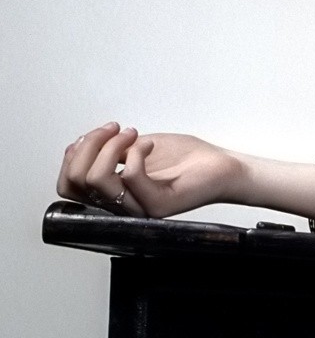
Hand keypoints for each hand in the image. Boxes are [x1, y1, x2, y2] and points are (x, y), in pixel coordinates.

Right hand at [57, 123, 243, 218]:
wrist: (222, 167)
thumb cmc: (186, 159)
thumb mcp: (133, 149)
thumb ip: (106, 151)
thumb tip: (80, 145)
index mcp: (115, 195)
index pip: (69, 187)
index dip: (70, 158)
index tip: (91, 136)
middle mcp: (124, 206)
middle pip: (77, 180)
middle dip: (88, 145)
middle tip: (114, 129)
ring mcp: (141, 208)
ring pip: (97, 179)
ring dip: (109, 146)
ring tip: (131, 133)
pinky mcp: (159, 204)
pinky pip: (130, 175)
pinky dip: (137, 150)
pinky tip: (151, 144)